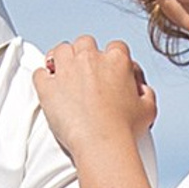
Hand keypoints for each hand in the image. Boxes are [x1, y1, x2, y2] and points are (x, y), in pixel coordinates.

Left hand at [34, 36, 155, 160]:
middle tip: (86, 73)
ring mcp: (66, 70)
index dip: (111, 59)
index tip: (108, 71)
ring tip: (65, 75)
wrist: (102, 144)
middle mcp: (90, 58)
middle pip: (85, 43)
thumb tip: (142, 90)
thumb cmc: (124, 129)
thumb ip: (145, 92)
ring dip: (62, 60)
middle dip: (85, 55)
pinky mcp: (48, 87)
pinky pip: (40, 73)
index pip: (116, 47)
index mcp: (117, 60)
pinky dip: (44, 78)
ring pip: (59, 51)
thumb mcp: (148, 108)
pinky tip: (50, 87)